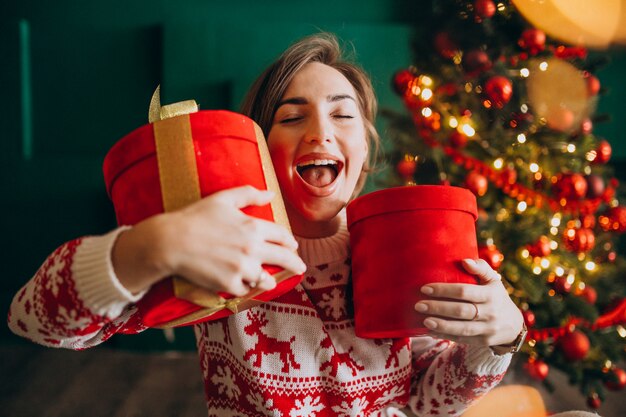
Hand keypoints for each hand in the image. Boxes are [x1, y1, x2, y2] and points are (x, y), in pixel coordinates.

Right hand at [113, 186, 306, 295]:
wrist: (171, 242)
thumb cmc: (195, 217)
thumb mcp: (223, 199)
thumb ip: (249, 194)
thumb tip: (271, 194)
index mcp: (253, 227)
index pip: (282, 236)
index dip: (290, 241)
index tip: (293, 245)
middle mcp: (253, 249)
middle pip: (284, 259)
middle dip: (295, 264)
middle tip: (300, 268)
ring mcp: (242, 268)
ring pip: (266, 279)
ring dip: (270, 280)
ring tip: (271, 281)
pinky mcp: (230, 284)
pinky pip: (245, 289)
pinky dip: (245, 287)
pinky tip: (244, 285)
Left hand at [414, 258, 523, 347]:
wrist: (513, 325)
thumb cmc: (496, 296)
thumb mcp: (492, 280)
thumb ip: (480, 268)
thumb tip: (464, 261)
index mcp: (491, 294)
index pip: (464, 291)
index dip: (443, 290)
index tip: (425, 288)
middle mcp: (491, 313)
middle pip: (461, 311)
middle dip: (438, 308)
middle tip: (419, 305)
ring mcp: (488, 329)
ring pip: (462, 328)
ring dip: (441, 325)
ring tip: (424, 321)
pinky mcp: (483, 341)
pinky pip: (463, 339)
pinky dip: (446, 336)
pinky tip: (431, 331)